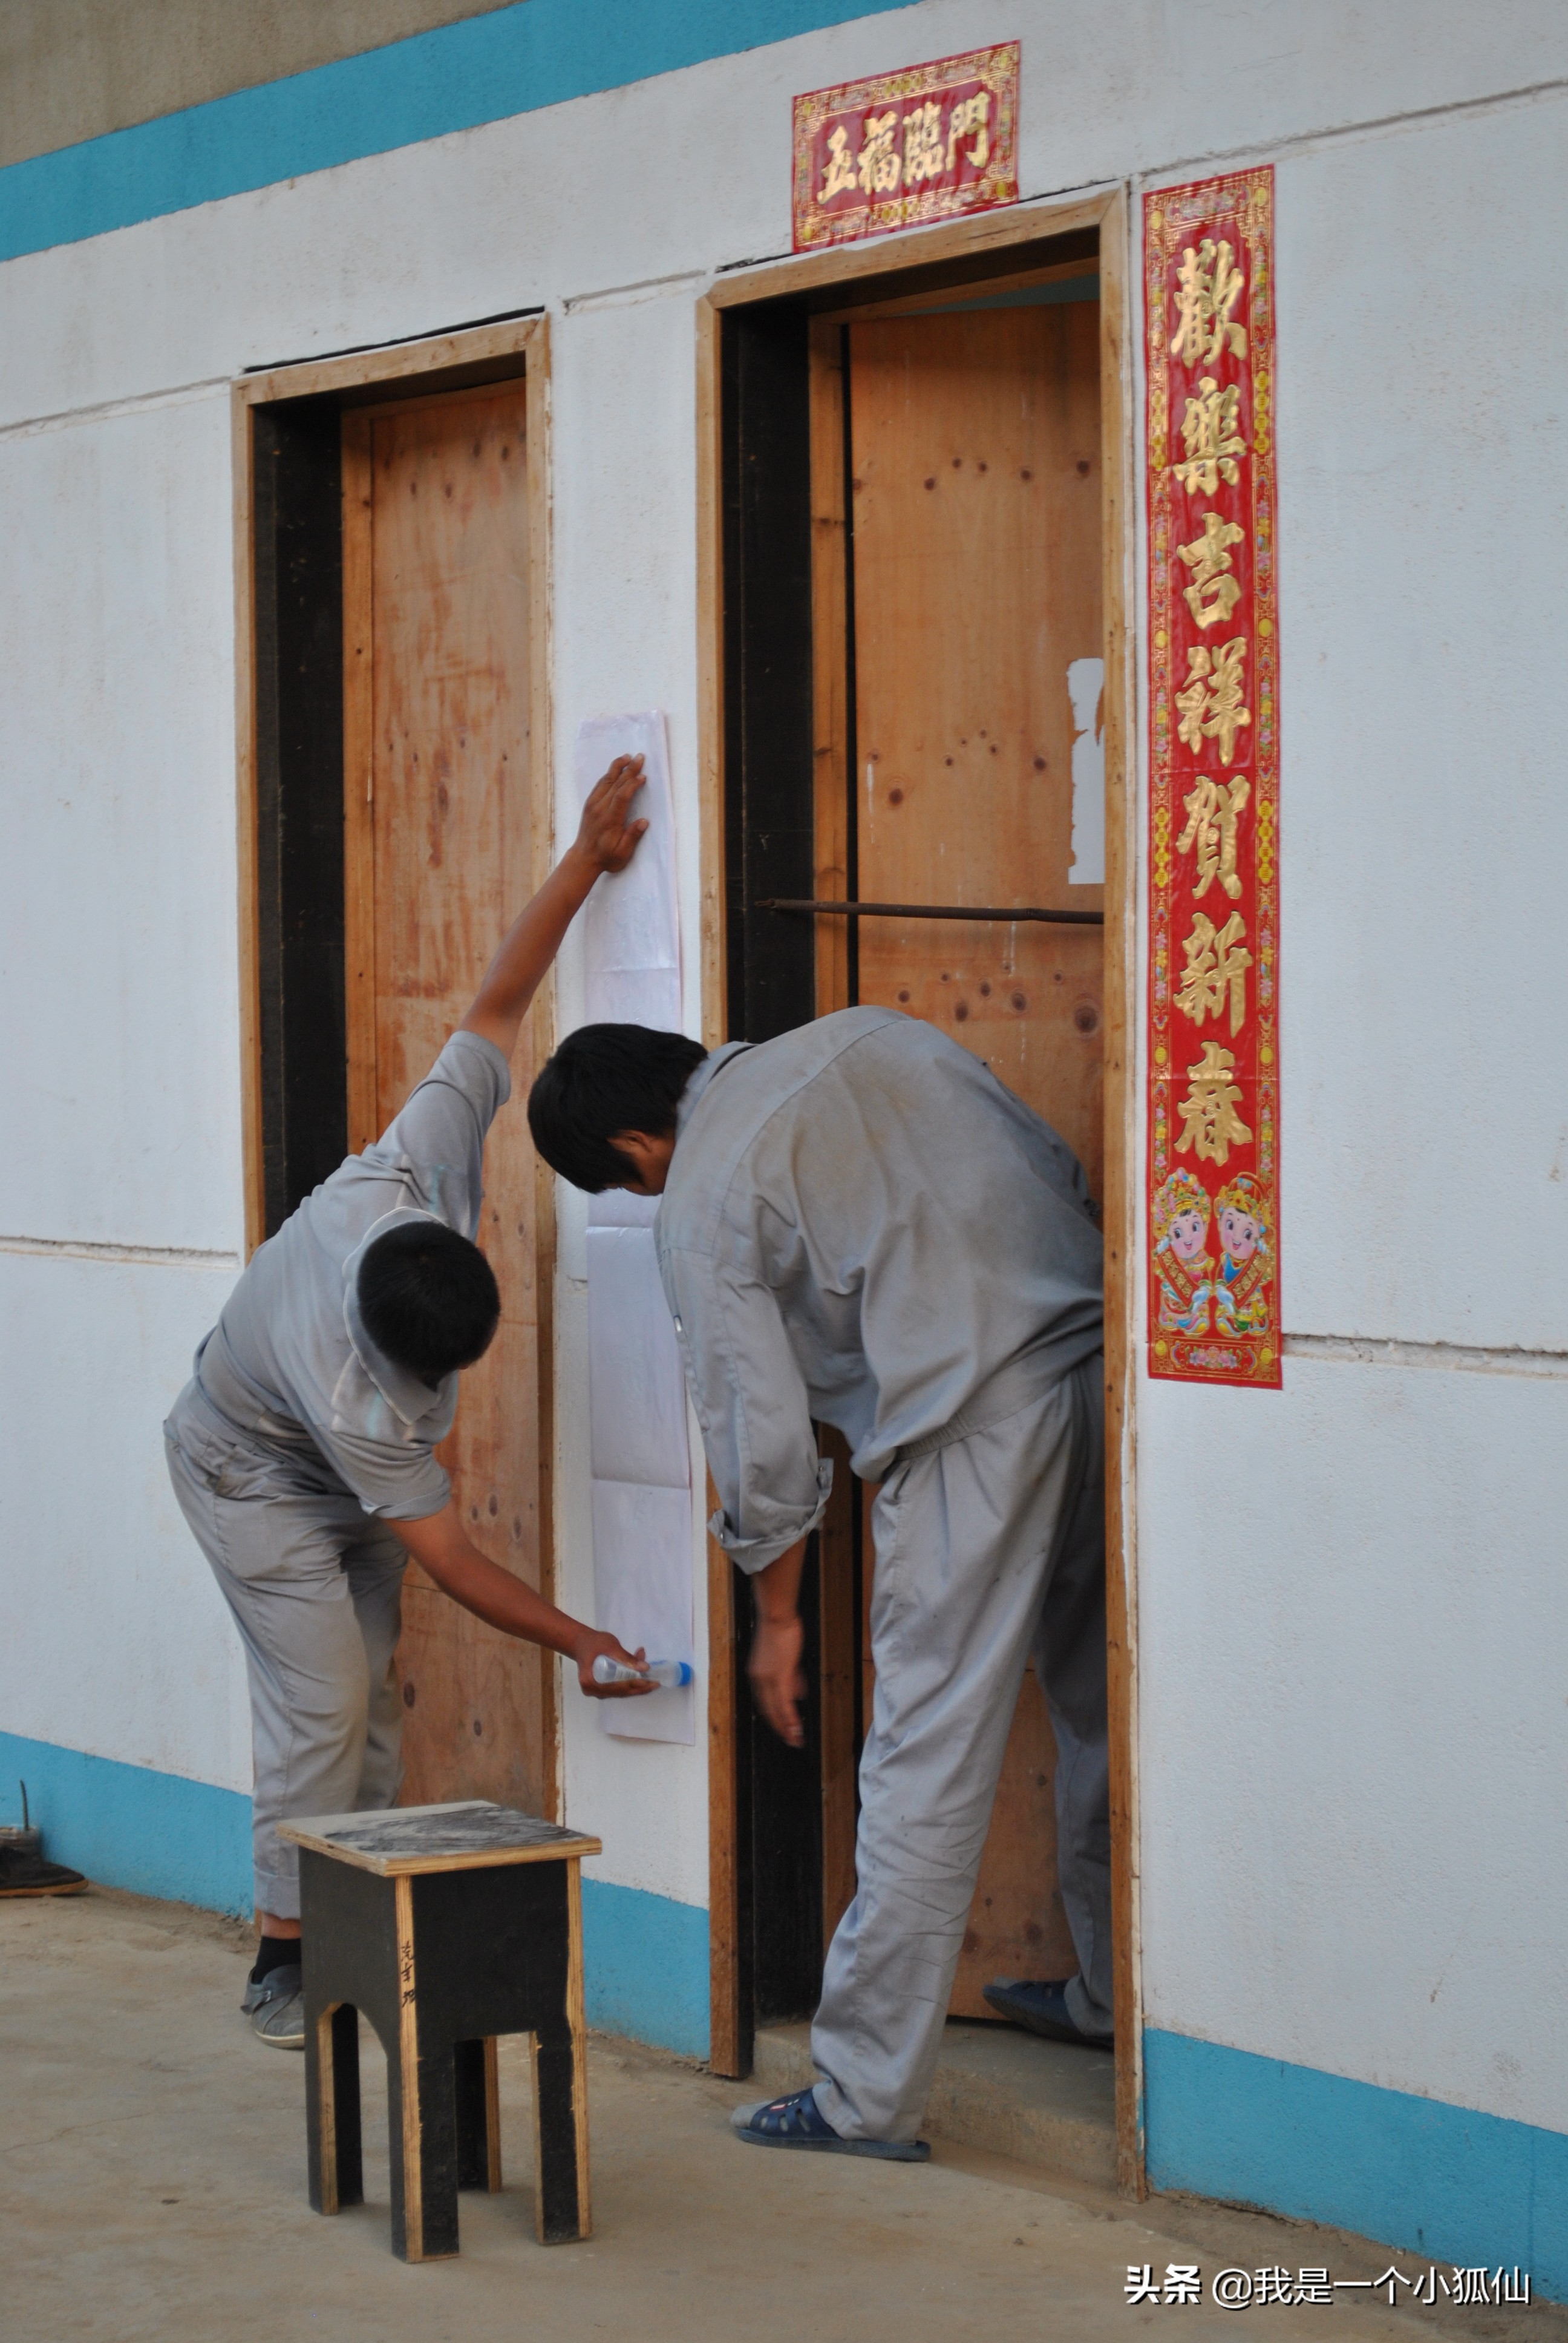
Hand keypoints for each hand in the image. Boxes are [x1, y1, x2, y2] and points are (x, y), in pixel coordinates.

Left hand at [573, 754, 648, 877]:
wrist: (584, 858)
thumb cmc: (606, 857)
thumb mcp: (622, 853)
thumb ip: (633, 837)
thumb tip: (644, 822)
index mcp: (609, 820)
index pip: (622, 796)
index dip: (632, 784)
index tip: (642, 776)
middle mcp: (599, 809)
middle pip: (615, 784)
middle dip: (628, 770)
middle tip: (639, 757)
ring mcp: (593, 805)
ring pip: (606, 781)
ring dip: (617, 768)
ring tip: (627, 757)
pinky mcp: (589, 804)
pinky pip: (599, 785)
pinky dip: (608, 775)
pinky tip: (615, 770)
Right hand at [573, 1627, 654, 1698]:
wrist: (581, 1643)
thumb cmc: (594, 1642)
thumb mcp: (611, 1646)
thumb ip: (627, 1658)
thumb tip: (646, 1668)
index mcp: (590, 1681)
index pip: (619, 1687)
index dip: (638, 1685)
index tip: (653, 1682)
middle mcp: (592, 1691)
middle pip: (622, 1692)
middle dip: (640, 1686)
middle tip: (656, 1682)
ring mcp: (596, 1692)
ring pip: (621, 1692)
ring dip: (636, 1683)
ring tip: (648, 1673)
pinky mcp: (600, 1690)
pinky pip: (618, 1689)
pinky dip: (629, 1682)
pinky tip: (638, 1673)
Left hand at [748, 1611, 805, 1747]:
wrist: (777, 1615)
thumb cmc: (781, 1630)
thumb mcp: (784, 1658)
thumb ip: (790, 1676)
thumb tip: (797, 1692)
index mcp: (757, 1674)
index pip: (764, 1702)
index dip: (774, 1717)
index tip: (783, 1727)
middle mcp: (758, 1679)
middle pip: (767, 1710)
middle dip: (779, 1728)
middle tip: (790, 1740)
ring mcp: (766, 1679)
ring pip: (775, 1711)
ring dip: (785, 1728)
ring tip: (794, 1739)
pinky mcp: (778, 1676)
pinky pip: (784, 1704)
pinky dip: (790, 1719)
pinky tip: (796, 1728)